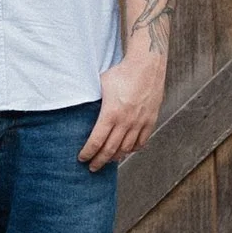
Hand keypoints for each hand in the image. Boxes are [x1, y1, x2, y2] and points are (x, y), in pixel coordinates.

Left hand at [78, 51, 164, 168]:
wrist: (146, 65)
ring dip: (115, 157)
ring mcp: (139, 123)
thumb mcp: (102, 85)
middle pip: (110, 150)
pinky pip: (141, 142)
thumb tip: (83, 108)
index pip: (96, 141)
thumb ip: (94, 101)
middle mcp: (126, 122)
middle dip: (99, 161)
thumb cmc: (121, 72)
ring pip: (126, 149)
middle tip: (92, 167)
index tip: (82, 158)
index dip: (88, 153)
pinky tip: (126, 151)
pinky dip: (132, 149)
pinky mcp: (150, 120)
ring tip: (107, 160)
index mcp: (110, 113)